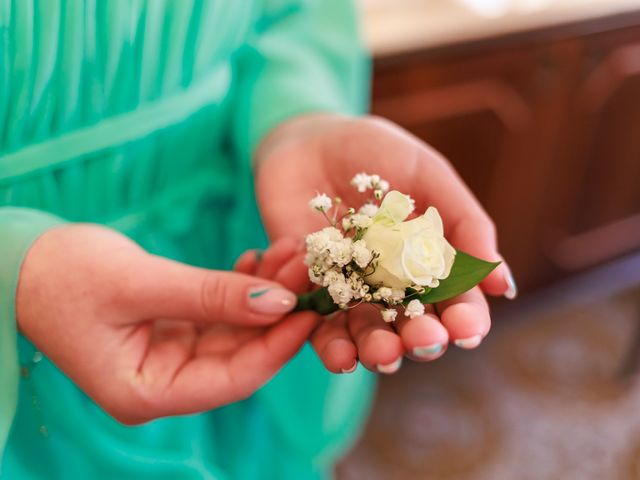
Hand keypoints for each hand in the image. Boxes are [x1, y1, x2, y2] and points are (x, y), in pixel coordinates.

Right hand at [16, 225, 316, 423]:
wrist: (24, 262)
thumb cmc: (64, 277)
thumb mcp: (141, 284)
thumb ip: (212, 295)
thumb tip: (279, 300)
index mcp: (146, 393)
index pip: (231, 379)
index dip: (277, 346)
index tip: (310, 309)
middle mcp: (164, 382)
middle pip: (240, 353)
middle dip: (277, 310)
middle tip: (310, 269)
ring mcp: (171, 355)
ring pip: (236, 328)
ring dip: (265, 291)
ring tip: (291, 253)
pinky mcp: (174, 328)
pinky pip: (220, 311)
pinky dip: (241, 285)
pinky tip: (261, 258)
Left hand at [255, 114, 515, 372]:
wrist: (308, 140)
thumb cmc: (376, 152)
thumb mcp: (427, 174)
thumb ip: (465, 223)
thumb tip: (502, 285)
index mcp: (431, 260)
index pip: (455, 300)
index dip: (464, 318)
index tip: (466, 328)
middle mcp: (394, 284)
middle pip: (414, 325)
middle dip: (423, 339)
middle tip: (426, 342)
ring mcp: (352, 290)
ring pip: (371, 334)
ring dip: (381, 351)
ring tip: (385, 355)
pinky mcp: (312, 291)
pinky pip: (322, 328)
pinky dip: (333, 347)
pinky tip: (342, 358)